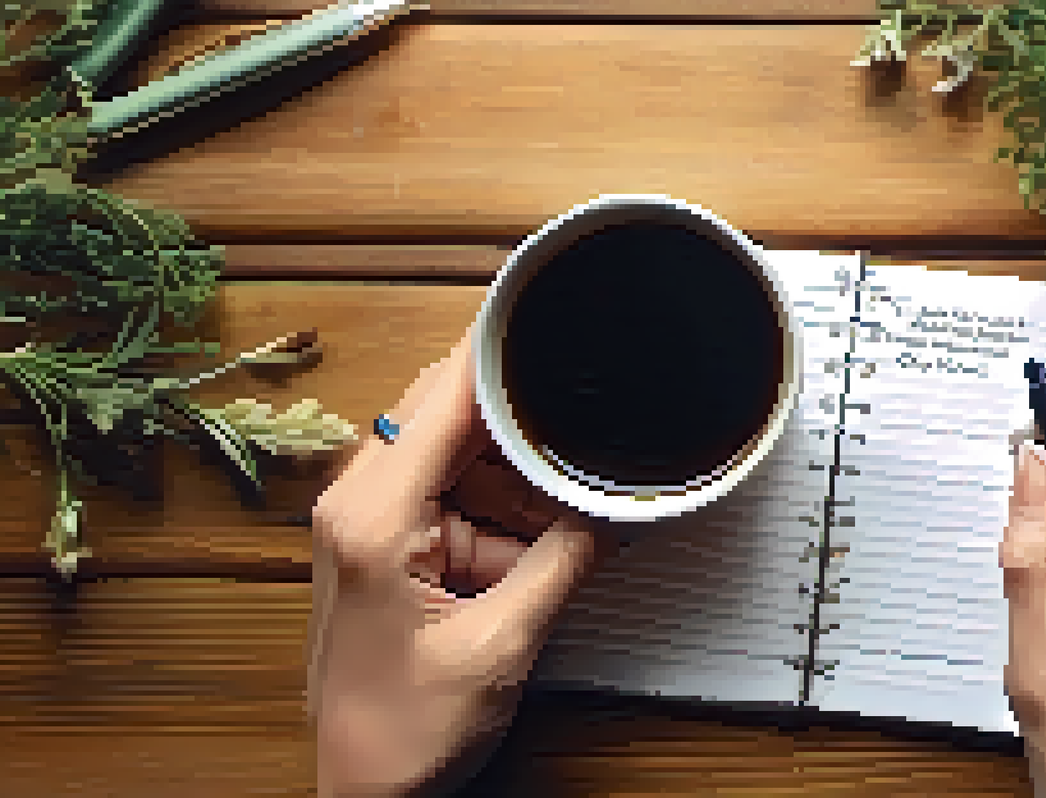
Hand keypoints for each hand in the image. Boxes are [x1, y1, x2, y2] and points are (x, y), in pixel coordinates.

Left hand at [307, 331, 605, 796]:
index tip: (541, 303)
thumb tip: (612, 509)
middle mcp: (361, 504)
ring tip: (572, 498)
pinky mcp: (394, 546)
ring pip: (465, 455)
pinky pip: (463, 499)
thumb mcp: (500, 647)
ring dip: (521, 476)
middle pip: (453, 414)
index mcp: (372, 517)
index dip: (496, 348)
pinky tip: (548, 534)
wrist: (362, 793)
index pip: (442, 397)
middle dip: (524, 416)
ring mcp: (375, 523)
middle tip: (585, 414)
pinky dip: (508, 512)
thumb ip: (562, 564)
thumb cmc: (398, 734)